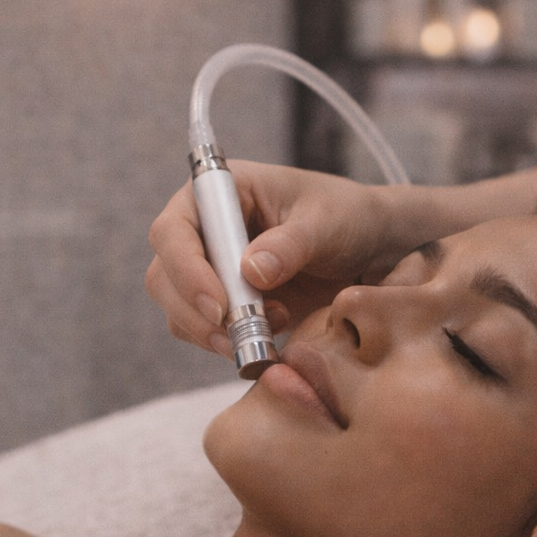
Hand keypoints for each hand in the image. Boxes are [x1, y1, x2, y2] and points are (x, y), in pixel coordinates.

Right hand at [145, 160, 399, 357]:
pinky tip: (271, 335)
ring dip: (212, 333)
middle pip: (164, 275)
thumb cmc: (348, 217)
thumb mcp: (327, 222)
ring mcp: (210, 270)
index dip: (186, 269)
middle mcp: (203, 231)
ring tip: (270, 329)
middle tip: (241, 333)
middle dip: (195, 311)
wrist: (372, 250)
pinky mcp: (225, 305)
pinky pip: (204, 333)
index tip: (219, 306)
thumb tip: (249, 270)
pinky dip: (228, 343)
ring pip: (178, 310)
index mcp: (219, 193)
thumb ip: (290, 244)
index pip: (173, 230)